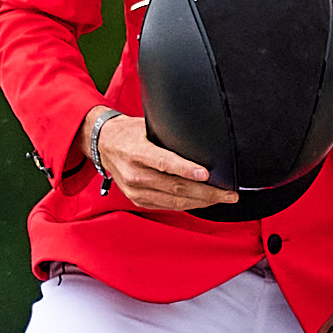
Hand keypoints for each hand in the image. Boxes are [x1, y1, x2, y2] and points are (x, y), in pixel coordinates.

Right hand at [86, 107, 238, 215]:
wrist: (103, 145)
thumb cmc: (128, 133)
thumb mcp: (147, 125)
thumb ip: (170, 135)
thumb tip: (201, 140)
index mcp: (136, 152)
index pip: (164, 162)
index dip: (186, 169)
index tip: (206, 174)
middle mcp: (134, 175)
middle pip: (175, 187)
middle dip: (207, 192)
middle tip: (229, 193)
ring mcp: (135, 191)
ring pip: (174, 201)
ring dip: (202, 202)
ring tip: (222, 198)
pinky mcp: (138, 200)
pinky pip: (168, 206)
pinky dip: (188, 205)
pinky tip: (202, 202)